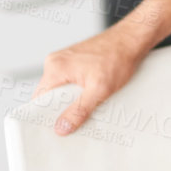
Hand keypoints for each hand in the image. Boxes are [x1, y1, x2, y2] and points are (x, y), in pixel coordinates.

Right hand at [34, 24, 148, 134]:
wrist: (131, 40)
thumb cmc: (117, 58)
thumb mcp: (99, 90)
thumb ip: (79, 110)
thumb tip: (62, 127)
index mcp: (55, 68)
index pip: (40, 98)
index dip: (45, 115)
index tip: (54, 129)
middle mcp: (56, 62)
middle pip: (50, 95)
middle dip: (61, 110)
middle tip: (74, 123)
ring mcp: (64, 61)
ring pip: (61, 90)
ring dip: (71, 101)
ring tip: (86, 107)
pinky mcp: (74, 62)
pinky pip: (69, 82)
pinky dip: (77, 92)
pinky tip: (90, 96)